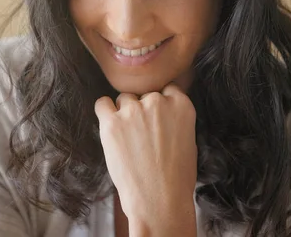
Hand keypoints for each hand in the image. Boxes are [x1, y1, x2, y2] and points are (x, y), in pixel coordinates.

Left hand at [95, 83, 197, 235]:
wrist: (159, 201)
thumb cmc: (176, 178)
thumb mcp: (188, 139)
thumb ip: (174, 117)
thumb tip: (161, 108)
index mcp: (181, 104)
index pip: (166, 89)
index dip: (160, 105)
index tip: (157, 120)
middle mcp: (157, 102)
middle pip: (143, 95)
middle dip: (142, 110)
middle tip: (142, 136)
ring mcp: (133, 111)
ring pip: (124, 99)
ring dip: (124, 113)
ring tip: (128, 139)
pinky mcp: (111, 123)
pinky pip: (102, 104)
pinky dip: (104, 112)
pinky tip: (110, 128)